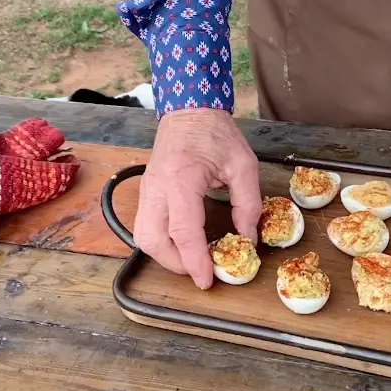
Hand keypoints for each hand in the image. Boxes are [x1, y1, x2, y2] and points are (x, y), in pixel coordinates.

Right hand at [134, 108, 260, 288]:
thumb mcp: (243, 165)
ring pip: (143, 237)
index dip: (194, 261)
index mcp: (181, 179)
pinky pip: (145, 226)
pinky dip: (161, 242)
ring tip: (192, 259)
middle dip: (176, 264)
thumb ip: (248, 204)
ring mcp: (146, 190)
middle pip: (153, 241)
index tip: (207, 280)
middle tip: (202, 270)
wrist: (189, 110)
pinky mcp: (146, 192)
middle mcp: (156, 188)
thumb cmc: (216, 134)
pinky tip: (181, 243)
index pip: (183, 231)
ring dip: (166, 255)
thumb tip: (248, 238)